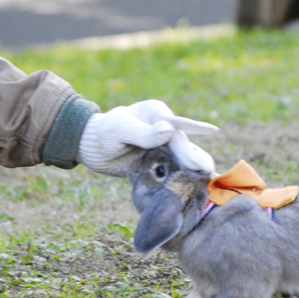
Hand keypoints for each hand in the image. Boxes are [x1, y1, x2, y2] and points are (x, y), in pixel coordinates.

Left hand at [77, 100, 217, 176]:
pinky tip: (196, 184)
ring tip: (208, 178)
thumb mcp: (120, 130)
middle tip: (207, 171)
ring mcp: (162, 144)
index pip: (176, 127)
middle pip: (182, 144)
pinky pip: (173, 167)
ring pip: (182, 156)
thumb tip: (168, 129)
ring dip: (193, 167)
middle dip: (193, 157)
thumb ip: (143, 132)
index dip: (191, 139)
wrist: (90, 148)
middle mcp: (164, 127)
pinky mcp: (158, 159)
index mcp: (157, 113)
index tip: (204, 146)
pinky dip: (183, 175)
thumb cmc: (104, 133)